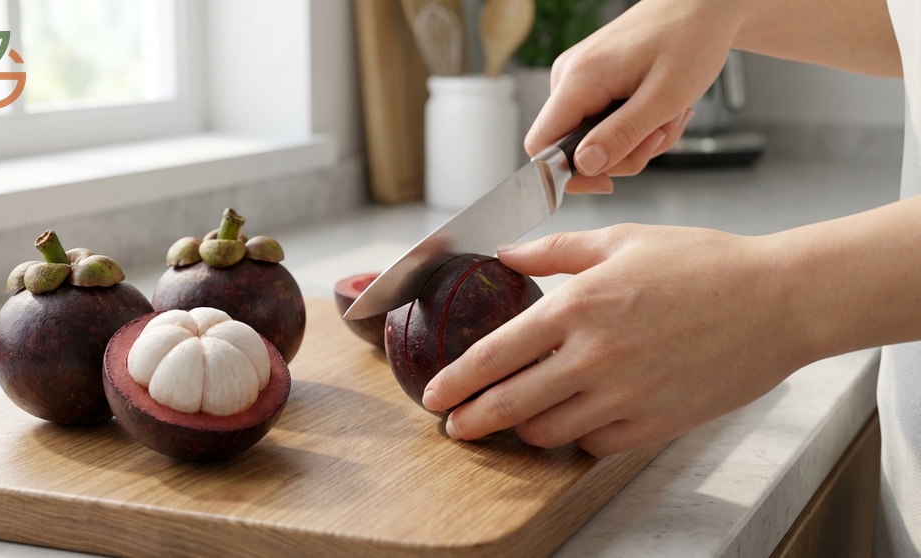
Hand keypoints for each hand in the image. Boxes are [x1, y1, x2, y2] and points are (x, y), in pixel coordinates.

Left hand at [421, 226, 810, 454]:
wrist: (778, 302)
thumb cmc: (703, 264)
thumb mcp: (622, 241)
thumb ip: (554, 250)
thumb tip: (503, 255)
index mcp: (579, 306)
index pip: (495, 354)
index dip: (456, 380)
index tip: (435, 395)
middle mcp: (595, 357)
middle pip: (511, 405)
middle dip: (473, 420)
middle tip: (456, 426)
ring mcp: (626, 397)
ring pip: (549, 432)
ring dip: (525, 429)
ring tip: (518, 418)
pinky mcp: (654, 425)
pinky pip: (595, 446)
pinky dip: (577, 438)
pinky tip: (577, 421)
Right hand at [525, 0, 741, 192]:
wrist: (703, 7)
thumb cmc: (690, 38)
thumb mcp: (664, 98)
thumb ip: (621, 135)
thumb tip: (584, 166)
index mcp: (578, 79)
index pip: (540, 146)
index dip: (566, 174)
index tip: (606, 182)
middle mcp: (569, 78)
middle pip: (574, 149)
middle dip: (621, 155)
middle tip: (660, 134)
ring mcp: (580, 79)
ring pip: (594, 140)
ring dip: (636, 141)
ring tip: (669, 115)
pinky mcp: (594, 82)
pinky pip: (604, 124)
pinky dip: (635, 127)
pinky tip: (660, 109)